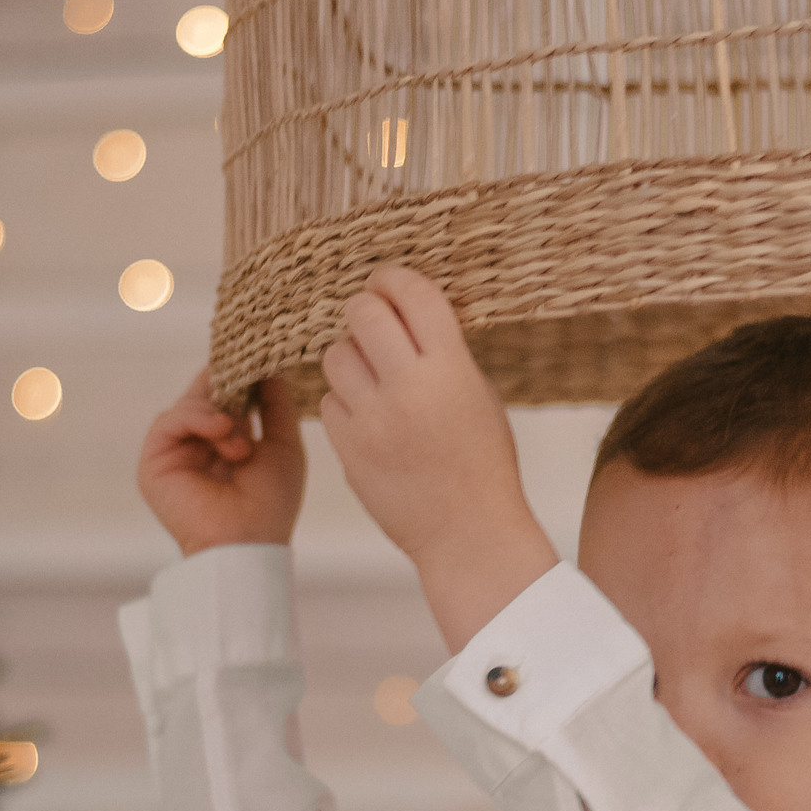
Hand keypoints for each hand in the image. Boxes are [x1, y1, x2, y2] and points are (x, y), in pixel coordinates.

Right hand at [137, 370, 305, 556]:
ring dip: (220, 415)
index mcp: (226, 439)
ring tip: (240, 445)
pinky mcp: (154, 460)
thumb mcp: (284, 446)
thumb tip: (272, 368)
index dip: (237, 374)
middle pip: (204, 391)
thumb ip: (277, 405)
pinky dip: (197, 418)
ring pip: (189, 403)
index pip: (225, 393)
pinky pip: (170, 419)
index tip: (255, 354)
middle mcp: (198, 442)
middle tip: (248, 388)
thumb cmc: (270, 503)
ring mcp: (175, 450)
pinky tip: (221, 431)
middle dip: (228, 388)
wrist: (247, 543)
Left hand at [319, 267, 556, 650]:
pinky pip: (327, 403)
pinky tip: (368, 420)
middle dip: (365, 311)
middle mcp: (409, 389)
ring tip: (372, 379)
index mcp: (451, 370)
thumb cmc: (482, 463)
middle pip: (363, 314)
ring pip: (335, 356)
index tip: (387, 281)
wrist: (468, 533)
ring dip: (350, 358)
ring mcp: (373, 421)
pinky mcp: (348, 450)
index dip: (394, 278)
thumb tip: (405, 313)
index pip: (412, 295)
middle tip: (372, 323)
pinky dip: (344, 403)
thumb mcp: (479, 396)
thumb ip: (444, 353)